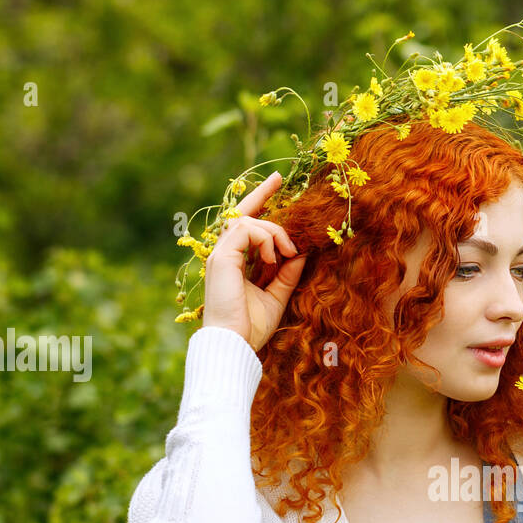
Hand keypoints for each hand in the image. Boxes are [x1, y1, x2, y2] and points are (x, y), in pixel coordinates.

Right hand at [202, 171, 306, 351]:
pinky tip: (273, 257)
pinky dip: (264, 238)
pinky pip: (245, 229)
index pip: (247, 226)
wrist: (234, 342)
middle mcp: (225, 254)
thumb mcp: (276, 296)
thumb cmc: (250, 326)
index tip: (277, 183)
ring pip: (249, 220)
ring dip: (274, 232)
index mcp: (235, 262)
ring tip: (286, 252)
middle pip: (242, 213)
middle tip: (280, 179)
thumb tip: (301, 253)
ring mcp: (221, 253)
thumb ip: (287, 274)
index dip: (261, 203)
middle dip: (262, 193)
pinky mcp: (221, 256)